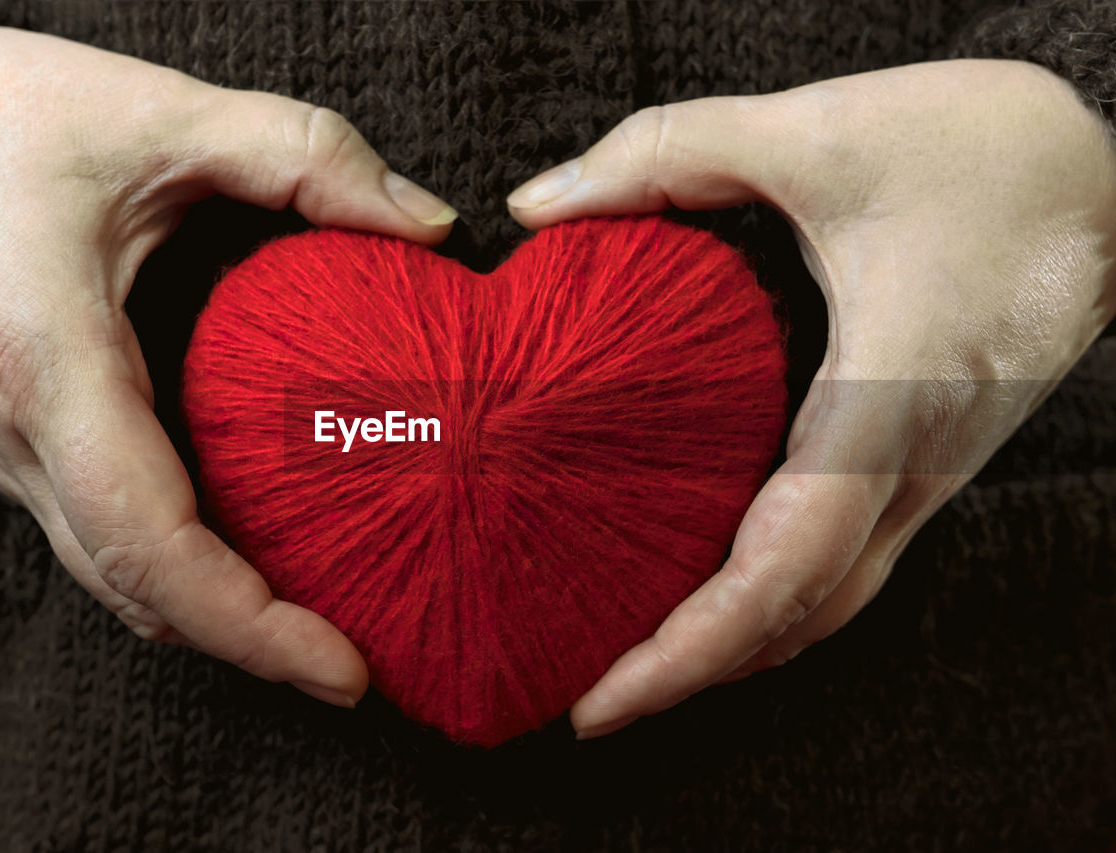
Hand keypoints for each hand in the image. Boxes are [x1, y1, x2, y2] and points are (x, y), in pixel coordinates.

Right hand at [0, 23, 456, 706]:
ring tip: (318, 614)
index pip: (153, 546)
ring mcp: (0, 448)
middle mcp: (14, 435)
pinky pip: (95, 533)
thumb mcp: (160, 112)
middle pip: (138, 591)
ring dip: (213, 613)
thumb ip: (304, 157)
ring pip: (112, 576)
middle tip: (358, 660)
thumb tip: (427, 224)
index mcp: (46, 365)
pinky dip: (174, 566)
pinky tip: (245, 543)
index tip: (343, 670)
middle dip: (251, 643)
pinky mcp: (8, 437)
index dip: (252, 629)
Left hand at [506, 59, 1115, 737]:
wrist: (1109, 173)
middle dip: (689, 673)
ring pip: (826, 603)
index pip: (782, 567)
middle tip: (586, 696)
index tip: (604, 700)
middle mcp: (915, 464)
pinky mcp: (925, 460)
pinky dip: (770, 599)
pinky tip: (706, 585)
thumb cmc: (984, 151)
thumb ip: (668, 150)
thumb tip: (539, 205)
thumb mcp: (817, 129)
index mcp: (887, 398)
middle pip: (797, 616)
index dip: (688, 650)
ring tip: (631, 659)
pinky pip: (844, 561)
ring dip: (732, 647)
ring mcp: (929, 473)